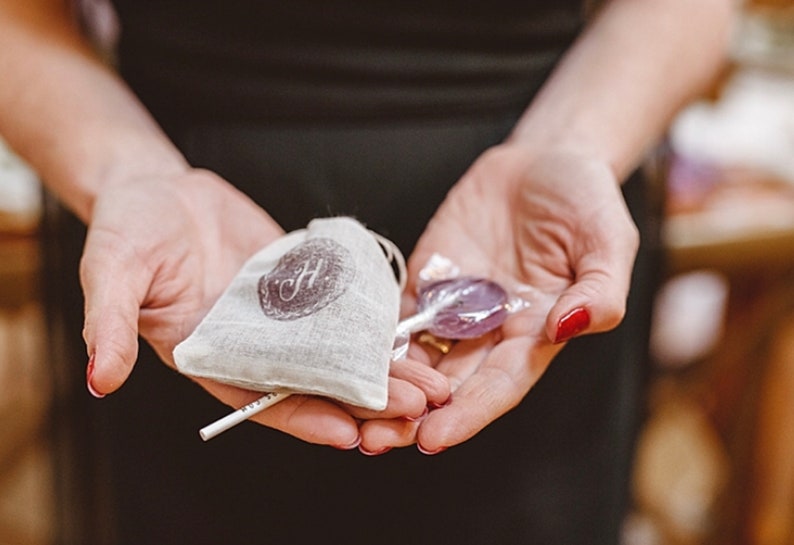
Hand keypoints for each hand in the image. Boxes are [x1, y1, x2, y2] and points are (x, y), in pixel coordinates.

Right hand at [80, 168, 445, 446]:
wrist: (159, 189)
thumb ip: (112, 323)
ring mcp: (281, 317)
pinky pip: (342, 309)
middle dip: (362, 401)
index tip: (347, 434)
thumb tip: (99, 379)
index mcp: (209, 355)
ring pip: (338, 353)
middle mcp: (251, 344)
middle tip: (413, 412)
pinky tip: (412, 336)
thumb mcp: (111, 271)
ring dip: (381, 371)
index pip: (260, 399)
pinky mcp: (302, 285)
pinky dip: (374, 326)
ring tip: (429, 386)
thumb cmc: (128, 230)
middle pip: (313, 383)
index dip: (303, 418)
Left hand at [358, 143, 639, 453]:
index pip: (499, 385)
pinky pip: (399, 312)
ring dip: (387, 384)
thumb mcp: (609, 241)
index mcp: (536, 333)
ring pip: (417, 356)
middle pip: (449, 384)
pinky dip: (375, 335)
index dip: (468, 413)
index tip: (432, 438)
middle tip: (374, 439)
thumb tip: (569, 326)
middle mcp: (491, 329)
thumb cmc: (586, 201)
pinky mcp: (429, 276)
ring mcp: (456, 304)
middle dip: (413, 414)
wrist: (545, 160)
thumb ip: (600, 290)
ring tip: (352, 410)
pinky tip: (345, 353)